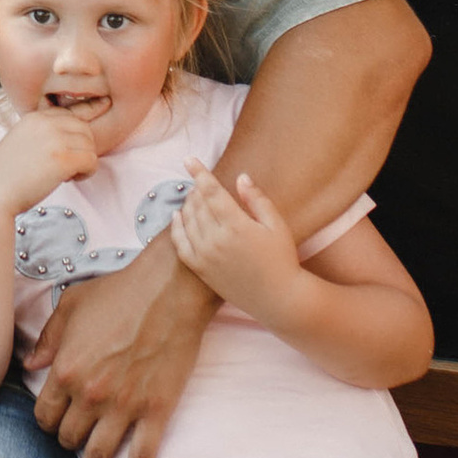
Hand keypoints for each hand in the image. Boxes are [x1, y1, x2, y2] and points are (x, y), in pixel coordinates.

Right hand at [0, 107, 102, 214]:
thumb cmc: (6, 176)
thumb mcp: (21, 141)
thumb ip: (43, 134)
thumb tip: (71, 138)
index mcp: (35, 117)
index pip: (70, 115)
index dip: (73, 135)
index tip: (66, 151)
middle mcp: (46, 123)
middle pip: (84, 129)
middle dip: (81, 148)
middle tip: (66, 166)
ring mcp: (55, 140)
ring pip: (90, 145)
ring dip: (84, 161)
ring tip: (66, 174)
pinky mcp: (63, 159)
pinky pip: (92, 161)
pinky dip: (87, 172)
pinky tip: (70, 179)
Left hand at [23, 232, 213, 457]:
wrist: (170, 289)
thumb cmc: (120, 291)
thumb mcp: (71, 306)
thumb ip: (48, 338)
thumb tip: (32, 364)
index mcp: (65, 370)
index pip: (44, 415)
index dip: (47, 422)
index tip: (53, 424)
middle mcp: (90, 395)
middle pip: (68, 437)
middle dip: (67, 442)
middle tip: (73, 444)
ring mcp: (124, 407)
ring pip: (98, 454)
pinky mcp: (155, 412)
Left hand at [167, 166, 301, 327]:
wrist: (278, 298)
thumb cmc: (282, 259)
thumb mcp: (276, 225)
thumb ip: (256, 199)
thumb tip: (240, 177)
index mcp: (236, 225)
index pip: (210, 192)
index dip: (199, 173)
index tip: (189, 159)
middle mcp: (216, 240)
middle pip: (197, 204)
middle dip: (197, 189)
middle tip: (202, 182)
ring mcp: (206, 256)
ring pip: (187, 222)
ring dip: (188, 205)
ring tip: (194, 196)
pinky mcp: (201, 270)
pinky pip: (180, 245)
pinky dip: (176, 228)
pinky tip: (177, 217)